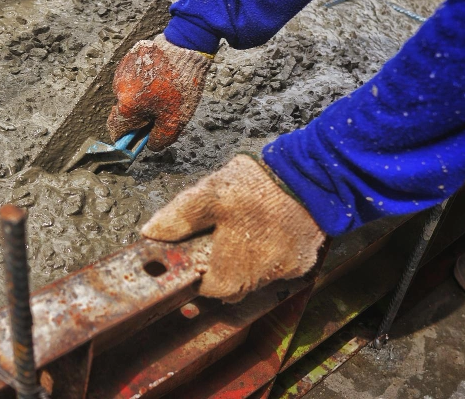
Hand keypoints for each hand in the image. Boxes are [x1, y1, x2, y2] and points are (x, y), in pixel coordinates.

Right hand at [107, 35, 211, 150]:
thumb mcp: (175, 121)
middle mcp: (119, 87)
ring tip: (164, 89)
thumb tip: (150, 145)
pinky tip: (161, 75)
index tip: (137, 139)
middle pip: (124, 110)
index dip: (126, 138)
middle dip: (139, 114)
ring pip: (129, 91)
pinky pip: (133, 74)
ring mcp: (123, 69)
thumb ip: (160, 139)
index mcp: (127, 106)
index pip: (116, 129)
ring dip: (141, 95)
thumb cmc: (181, 85)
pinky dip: (143, 78)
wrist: (186, 47)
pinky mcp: (131, 56)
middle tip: (161, 110)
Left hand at [141, 155, 325, 299]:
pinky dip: (268, 250)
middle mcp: (259, 283)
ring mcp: (285, 273)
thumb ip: (179, 217)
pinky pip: (278, 263)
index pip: (204, 288)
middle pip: (230, 285)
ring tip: (241, 226)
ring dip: (243, 257)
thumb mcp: (209, 195)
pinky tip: (265, 227)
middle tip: (216, 234)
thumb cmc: (258, 188)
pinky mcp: (303, 261)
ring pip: (254, 275)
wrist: (313, 177)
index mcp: (231, 275)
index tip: (191, 251)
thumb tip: (151, 233)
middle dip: (219, 264)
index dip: (193, 270)